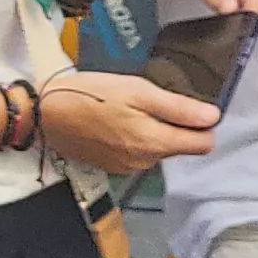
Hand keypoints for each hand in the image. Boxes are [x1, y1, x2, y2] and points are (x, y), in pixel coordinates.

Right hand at [35, 71, 219, 174]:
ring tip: (127, 109)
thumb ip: (177, 107)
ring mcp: (127, 167)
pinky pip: (136, 154)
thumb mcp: (136, 90)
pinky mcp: (111, 166)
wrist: (44, 114)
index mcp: (156, 143)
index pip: (203, 144)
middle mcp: (147, 162)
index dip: (201, 124)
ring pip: (157, 149)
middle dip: (173, 126)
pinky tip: (113, 123)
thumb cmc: (90, 95)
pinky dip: (132, 139)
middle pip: (179, 146)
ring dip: (151, 132)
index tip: (185, 106)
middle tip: (148, 101)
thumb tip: (213, 117)